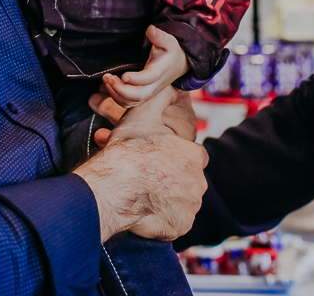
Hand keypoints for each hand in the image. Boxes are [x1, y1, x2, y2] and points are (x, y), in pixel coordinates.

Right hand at [74, 86, 207, 241]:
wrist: (114, 186)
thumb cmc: (129, 150)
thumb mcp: (144, 114)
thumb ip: (162, 98)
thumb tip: (174, 87)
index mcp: (194, 155)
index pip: (193, 157)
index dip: (175, 158)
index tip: (159, 161)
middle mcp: (199, 182)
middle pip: (188, 181)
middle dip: (173, 180)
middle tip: (148, 178)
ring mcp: (190, 206)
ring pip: (182, 202)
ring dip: (168, 199)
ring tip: (144, 195)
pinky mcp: (180, 226)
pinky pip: (174, 222)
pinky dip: (164, 219)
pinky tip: (146, 211)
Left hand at [101, 25, 189, 108]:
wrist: (177, 66)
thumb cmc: (170, 52)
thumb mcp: (168, 41)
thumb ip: (159, 36)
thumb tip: (150, 29)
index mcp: (160, 71)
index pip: (149, 78)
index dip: (136, 79)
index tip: (124, 76)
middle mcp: (153, 86)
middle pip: (138, 96)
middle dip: (121, 89)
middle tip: (109, 78)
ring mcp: (147, 93)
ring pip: (131, 102)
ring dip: (115, 93)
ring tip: (106, 79)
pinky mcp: (141, 96)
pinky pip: (127, 103)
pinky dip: (115, 97)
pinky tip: (108, 86)